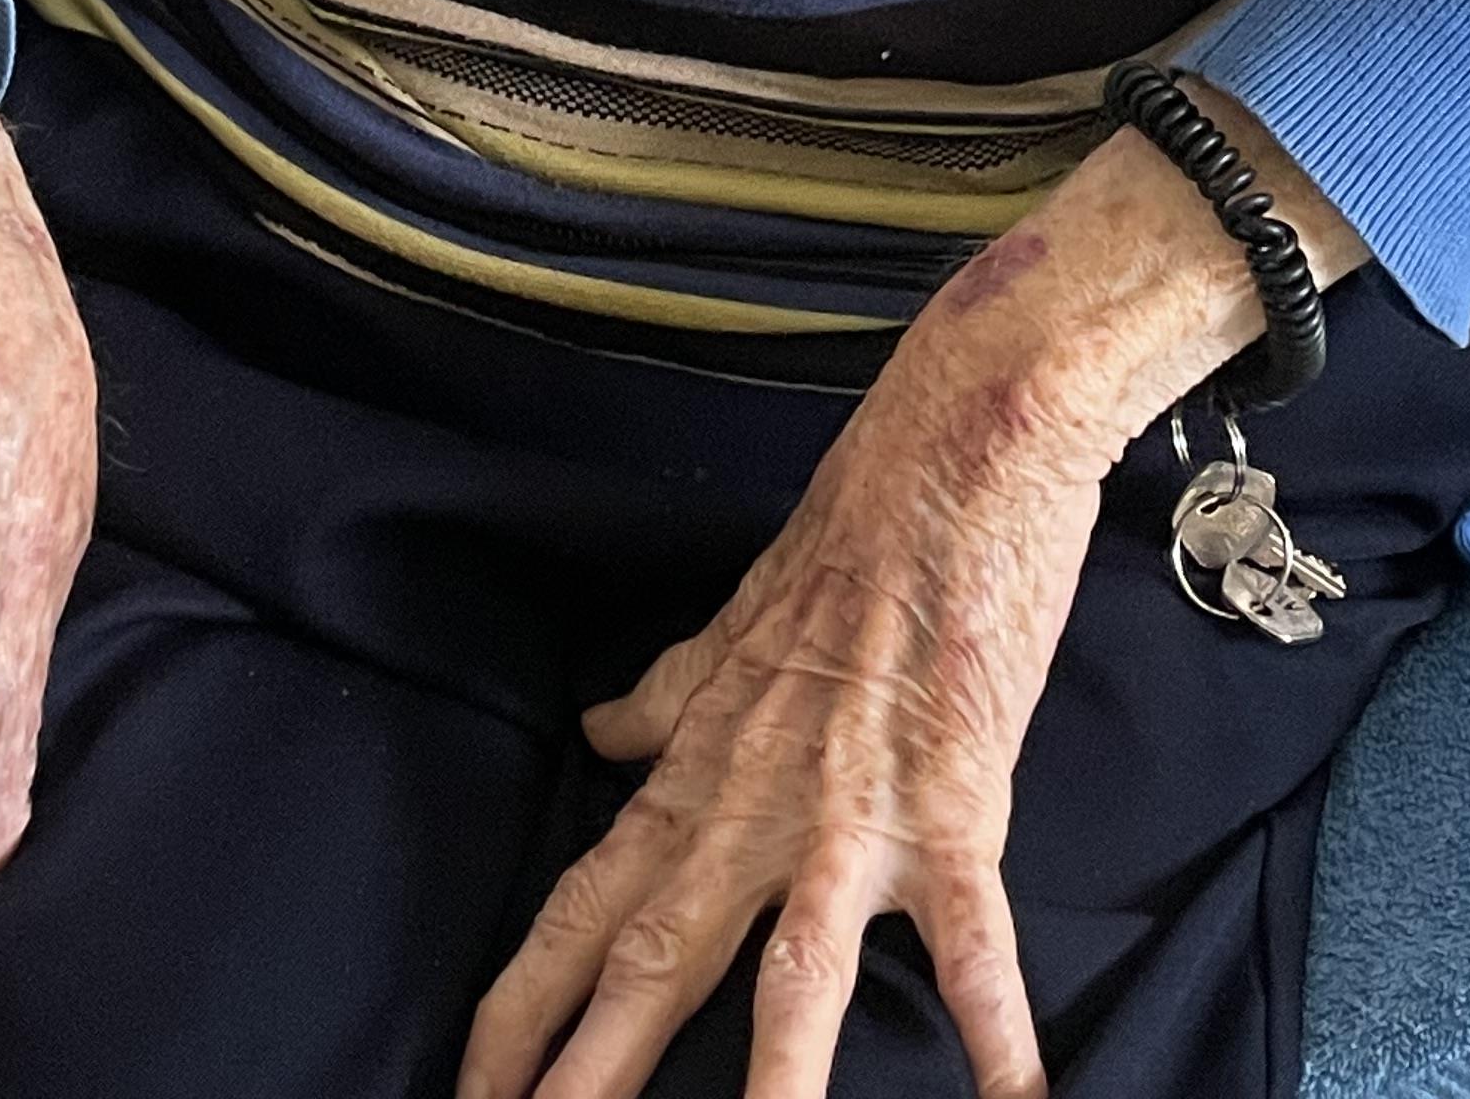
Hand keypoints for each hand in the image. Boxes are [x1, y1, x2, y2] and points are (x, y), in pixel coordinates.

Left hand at [458, 111, 1365, 1098]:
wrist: (964, 434)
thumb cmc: (863, 516)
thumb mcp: (746, 612)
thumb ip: (672, 691)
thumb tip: (599, 734)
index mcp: (708, 752)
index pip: (591, 894)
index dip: (527, 994)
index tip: (471, 1080)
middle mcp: (759, 793)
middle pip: (653, 951)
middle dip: (588, 1063)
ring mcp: (855, 802)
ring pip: (789, 969)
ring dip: (767, 1083)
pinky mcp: (956, 795)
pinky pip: (974, 938)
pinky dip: (998, 1029)